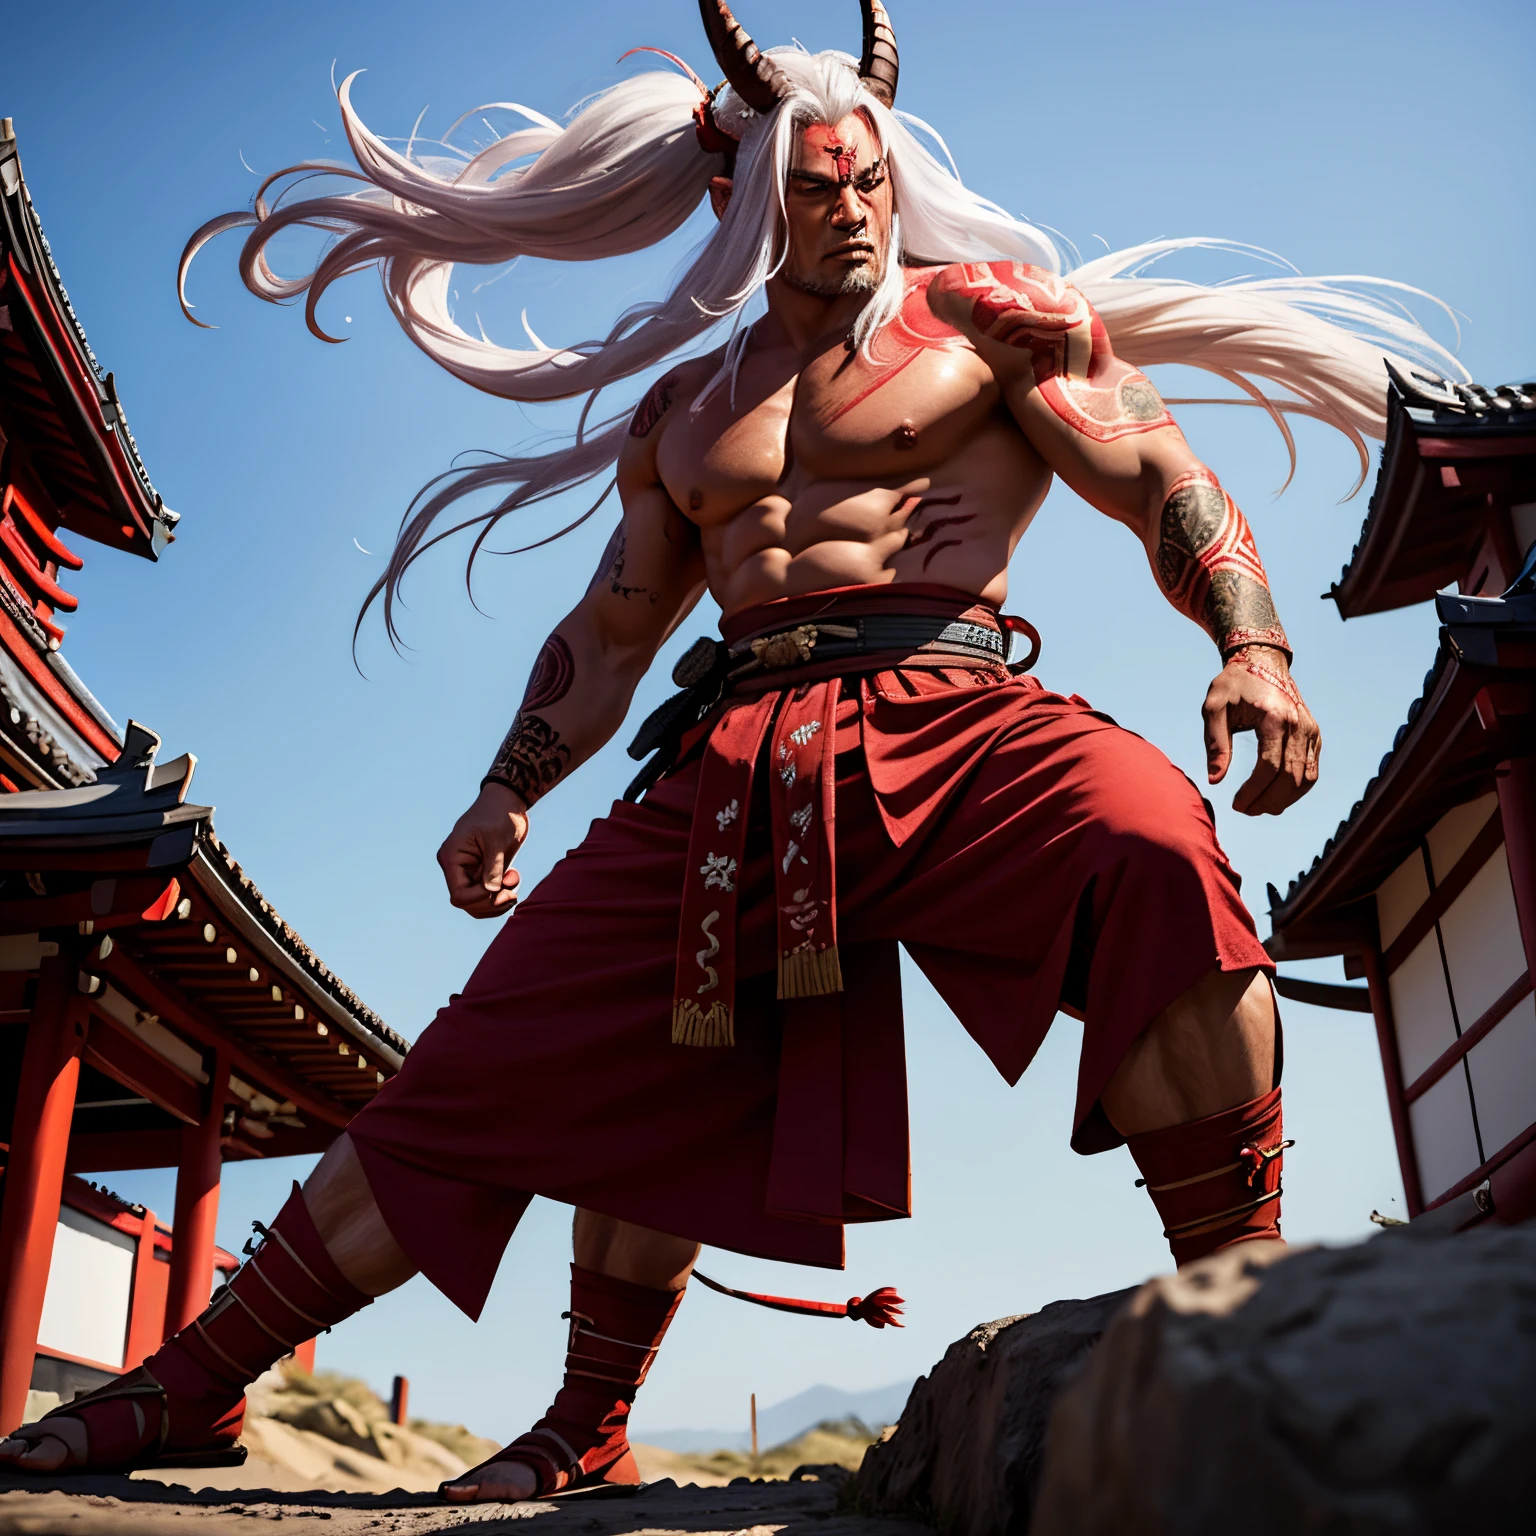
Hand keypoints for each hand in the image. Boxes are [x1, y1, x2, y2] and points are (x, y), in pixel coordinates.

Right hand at [436, 783, 528, 916]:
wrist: (508, 802)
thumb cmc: (499, 813)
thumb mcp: (496, 838)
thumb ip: (493, 866)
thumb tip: (490, 891)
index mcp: (452, 858)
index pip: (458, 895)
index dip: (479, 898)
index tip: (500, 886)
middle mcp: (457, 868)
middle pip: (467, 904)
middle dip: (491, 903)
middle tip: (513, 890)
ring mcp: (470, 872)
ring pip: (477, 904)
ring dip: (498, 902)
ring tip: (515, 884)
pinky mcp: (484, 873)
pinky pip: (488, 896)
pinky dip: (502, 896)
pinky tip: (514, 881)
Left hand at [1203, 646, 1319, 815]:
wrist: (1262, 661)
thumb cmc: (1233, 684)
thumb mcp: (1214, 708)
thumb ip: (1215, 743)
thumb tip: (1215, 780)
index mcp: (1274, 717)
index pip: (1269, 767)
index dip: (1253, 792)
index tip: (1236, 804)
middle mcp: (1298, 724)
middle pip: (1290, 778)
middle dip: (1267, 801)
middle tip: (1245, 810)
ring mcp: (1310, 730)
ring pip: (1306, 778)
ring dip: (1284, 800)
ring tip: (1258, 808)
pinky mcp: (1314, 734)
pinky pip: (1311, 770)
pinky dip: (1297, 789)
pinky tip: (1275, 796)